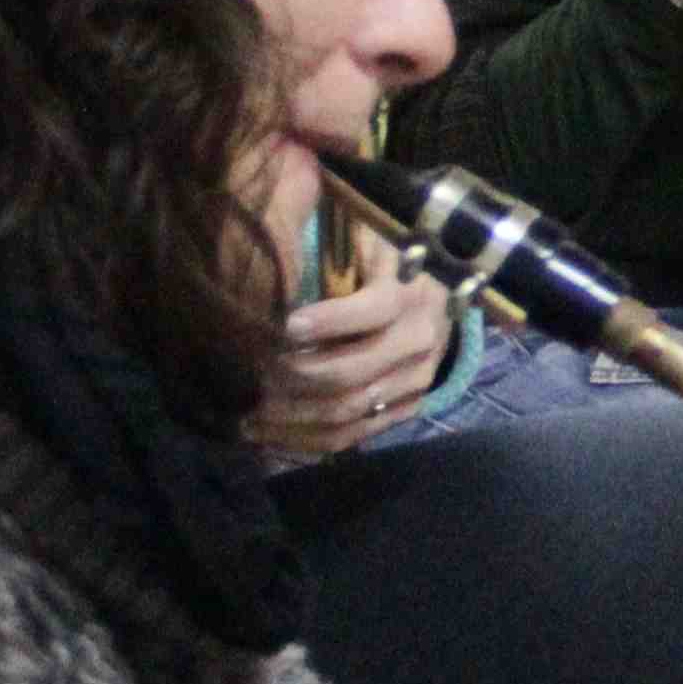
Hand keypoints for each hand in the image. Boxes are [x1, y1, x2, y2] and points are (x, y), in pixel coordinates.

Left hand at [248, 274, 453, 457]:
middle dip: (291, 378)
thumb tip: (273, 267)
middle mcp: (418, 343)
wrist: (435, 295)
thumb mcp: (363, 244)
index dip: (326, 322)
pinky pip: (354, 435)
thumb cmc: (383, 263)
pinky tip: (269, 433)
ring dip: (291, 417)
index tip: (281, 326)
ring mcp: (416, 381)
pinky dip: (307, 439)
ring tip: (247, 415)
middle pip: (349, 374)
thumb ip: (328, 257)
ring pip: (348, 412)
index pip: (370, 312)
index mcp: (408, 296)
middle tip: (249, 376)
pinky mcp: (407, 407)